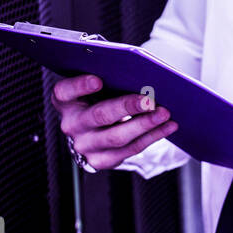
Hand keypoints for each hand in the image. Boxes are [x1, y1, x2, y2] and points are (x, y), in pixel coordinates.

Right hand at [51, 74, 177, 170]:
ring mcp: (84, 145)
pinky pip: (129, 150)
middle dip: (127, 106)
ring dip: (145, 124)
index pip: (65, 91)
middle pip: (99, 115)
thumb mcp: (98, 84)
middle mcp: (71, 124)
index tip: (98, 80)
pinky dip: (152, 137)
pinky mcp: (100, 161)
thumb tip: (140, 72)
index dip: (80, 85)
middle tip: (149, 100)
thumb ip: (109, 76)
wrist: (94, 129)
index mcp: (65, 101)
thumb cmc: (100, 97)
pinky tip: (167, 126)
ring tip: (164, 113)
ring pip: (117, 137)